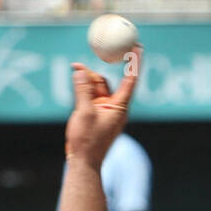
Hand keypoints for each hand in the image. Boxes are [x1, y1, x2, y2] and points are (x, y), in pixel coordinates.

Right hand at [64, 44, 141, 166]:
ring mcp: (104, 112)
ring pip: (96, 90)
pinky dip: (83, 91)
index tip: (137, 46)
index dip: (134, 62)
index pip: (130, 79)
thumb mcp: (83, 113)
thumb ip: (82, 91)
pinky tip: (74, 83)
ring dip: (85, 82)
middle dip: (91, 74)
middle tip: (77, 65)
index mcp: (119, 107)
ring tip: (73, 71)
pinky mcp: (95, 116)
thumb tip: (80, 72)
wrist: (83, 164)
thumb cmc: (87, 142)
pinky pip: (90, 98)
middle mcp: (114, 108)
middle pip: (106, 83)